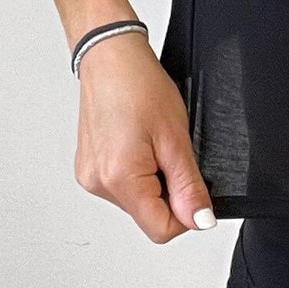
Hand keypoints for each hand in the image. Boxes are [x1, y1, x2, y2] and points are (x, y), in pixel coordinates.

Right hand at [73, 30, 216, 242]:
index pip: (160, 229)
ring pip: (137, 199)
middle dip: (169, 190)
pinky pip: (123, 183)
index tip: (196, 188)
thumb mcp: (176, 137)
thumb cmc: (140, 86)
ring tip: (153, 140)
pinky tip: (139, 140)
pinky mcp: (88, 167)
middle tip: (171, 150)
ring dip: (154, 178)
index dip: (187, 214)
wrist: (111, 58)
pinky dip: (139, 169)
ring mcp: (89, 176)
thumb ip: (188, 185)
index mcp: (119, 179)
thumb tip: (201, 220)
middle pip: (148, 214)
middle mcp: (98, 184)